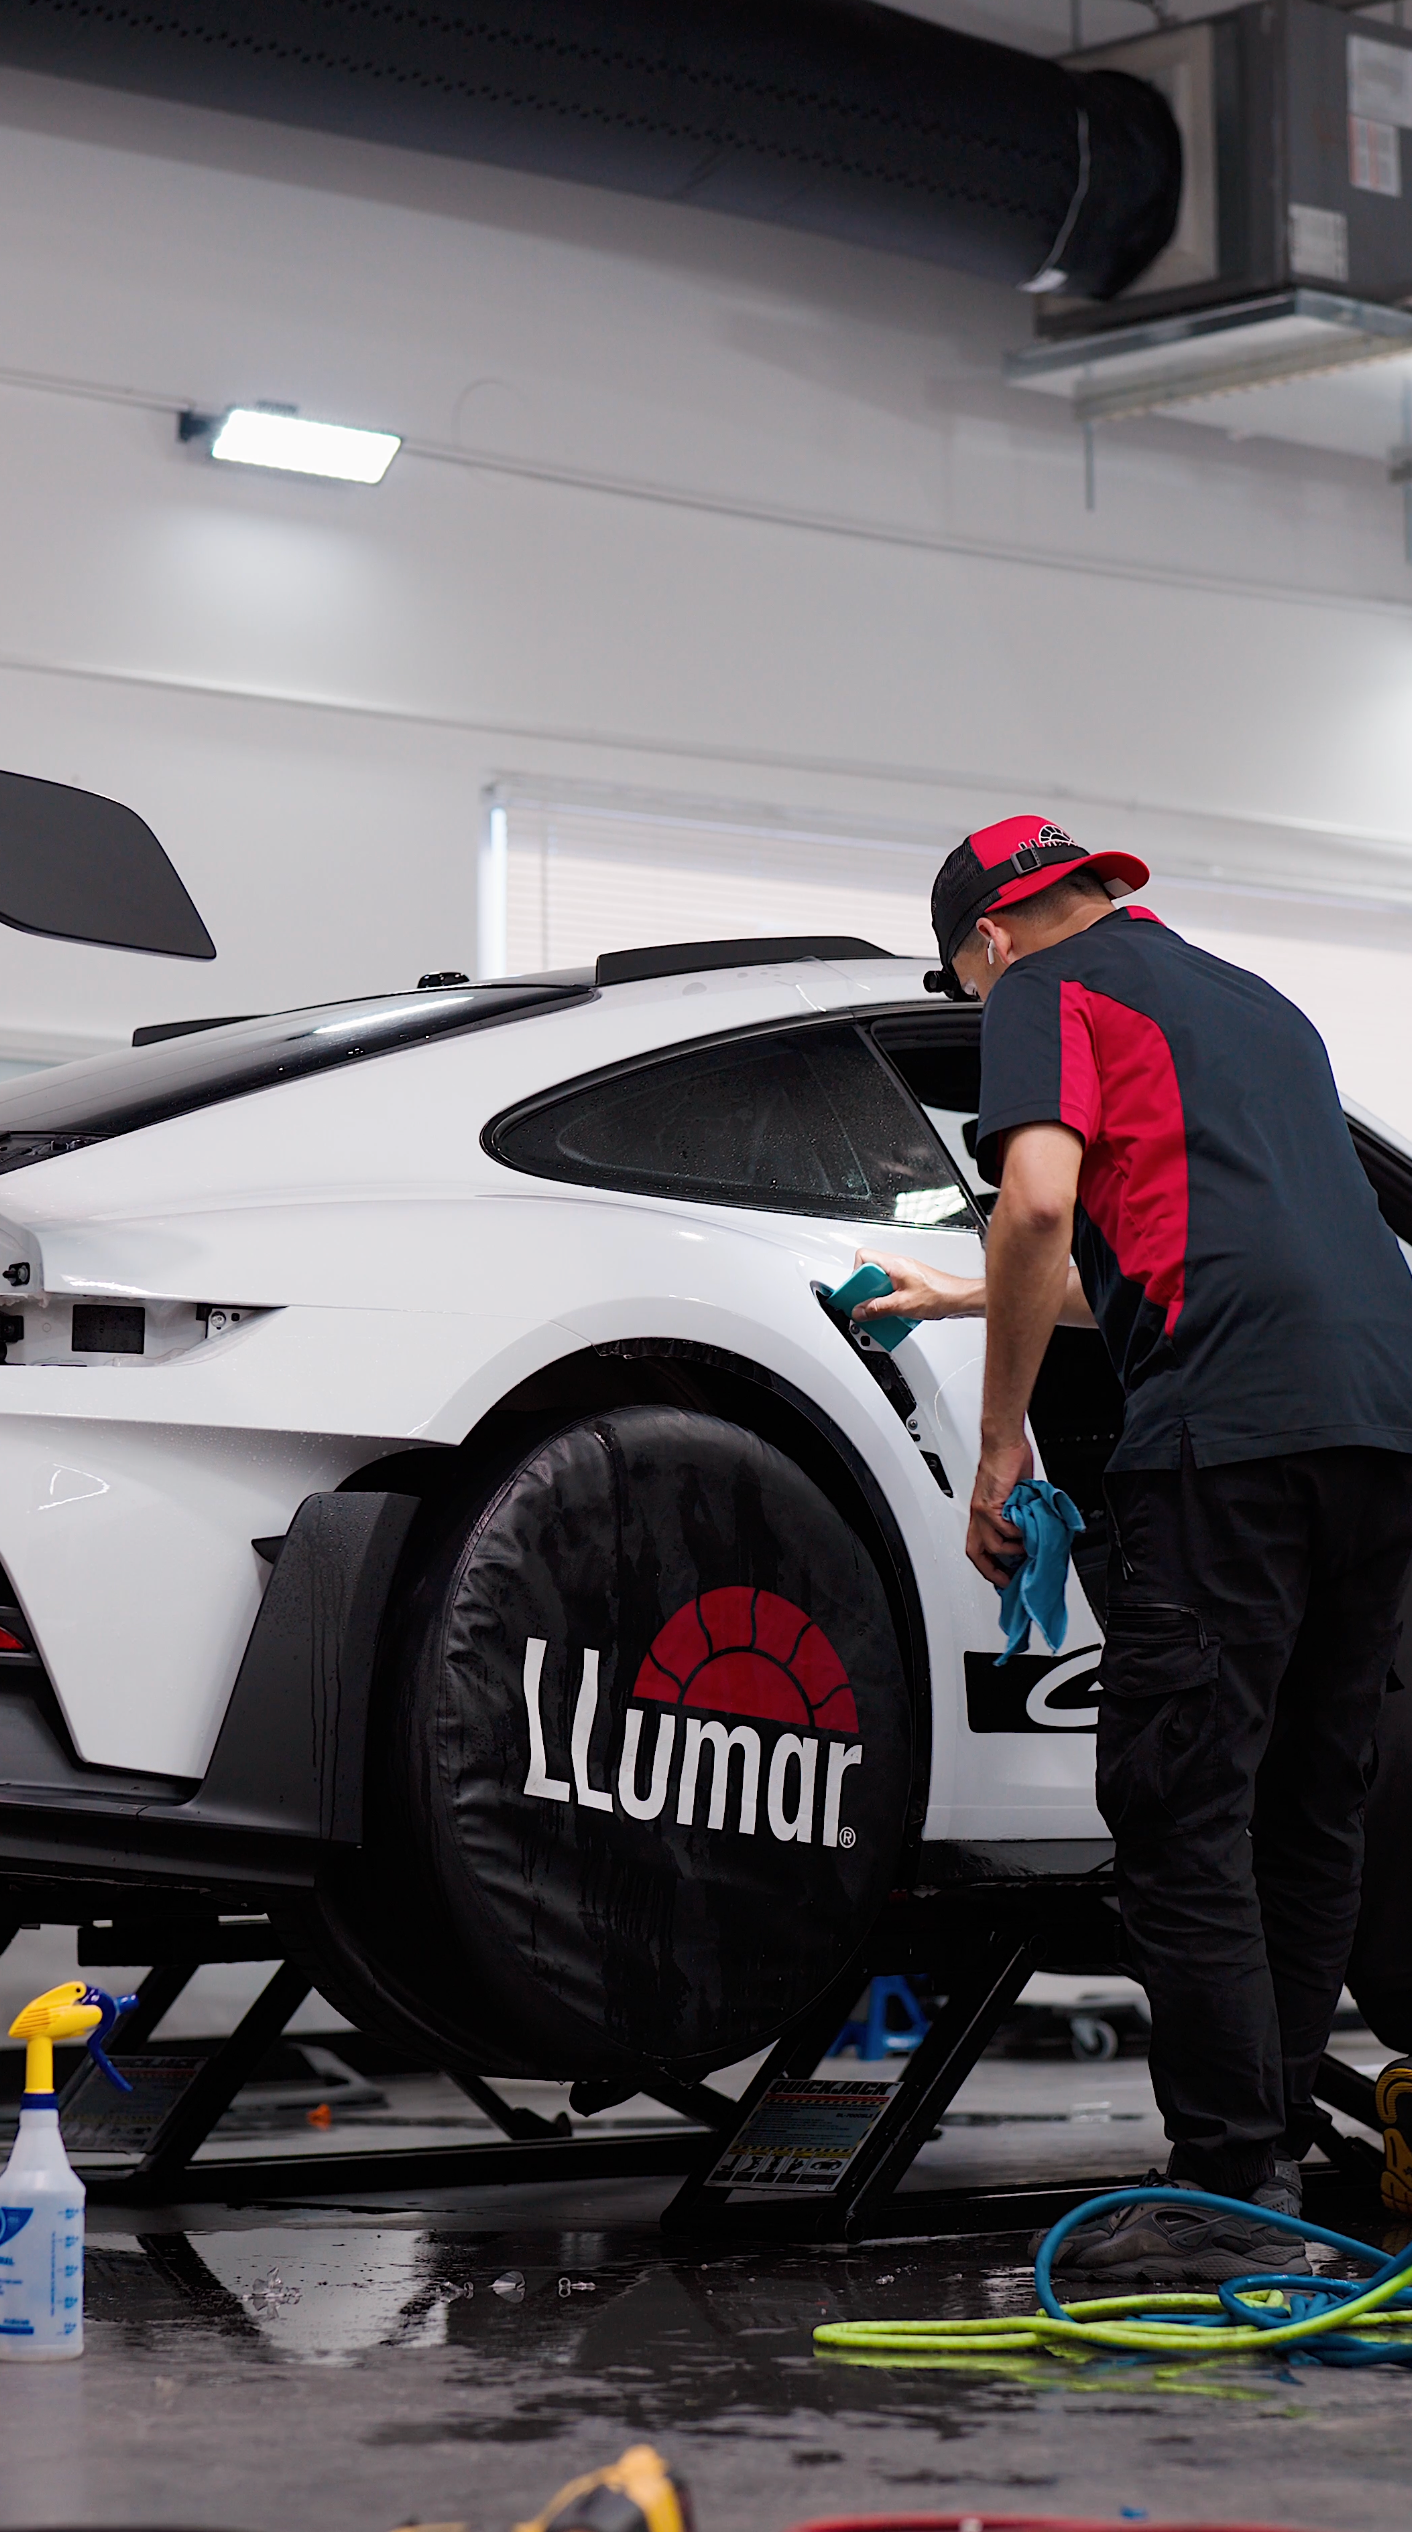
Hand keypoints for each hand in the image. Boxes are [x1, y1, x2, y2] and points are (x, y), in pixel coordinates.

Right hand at [850, 1248, 984, 1321]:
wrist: (961, 1299)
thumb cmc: (941, 1294)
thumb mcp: (903, 1305)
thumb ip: (878, 1308)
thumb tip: (860, 1311)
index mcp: (894, 1264)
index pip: (863, 1257)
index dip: (855, 1275)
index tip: (854, 1292)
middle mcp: (899, 1266)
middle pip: (870, 1273)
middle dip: (866, 1292)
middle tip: (867, 1305)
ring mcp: (905, 1275)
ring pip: (881, 1285)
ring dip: (879, 1300)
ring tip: (882, 1312)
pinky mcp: (910, 1286)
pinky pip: (892, 1292)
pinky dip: (890, 1303)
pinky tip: (896, 1314)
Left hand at [966, 1437, 1032, 1584]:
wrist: (1004, 1442)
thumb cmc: (1009, 1463)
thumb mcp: (1014, 1496)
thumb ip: (1020, 1515)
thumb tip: (1032, 1532)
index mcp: (983, 1513)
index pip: (978, 1547)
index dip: (988, 1566)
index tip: (1003, 1578)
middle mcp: (979, 1514)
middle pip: (976, 1552)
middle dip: (991, 1571)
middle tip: (1009, 1580)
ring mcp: (982, 1509)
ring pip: (991, 1544)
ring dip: (1011, 1549)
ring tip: (1026, 1545)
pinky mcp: (990, 1502)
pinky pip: (1003, 1528)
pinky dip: (1017, 1532)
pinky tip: (1027, 1526)